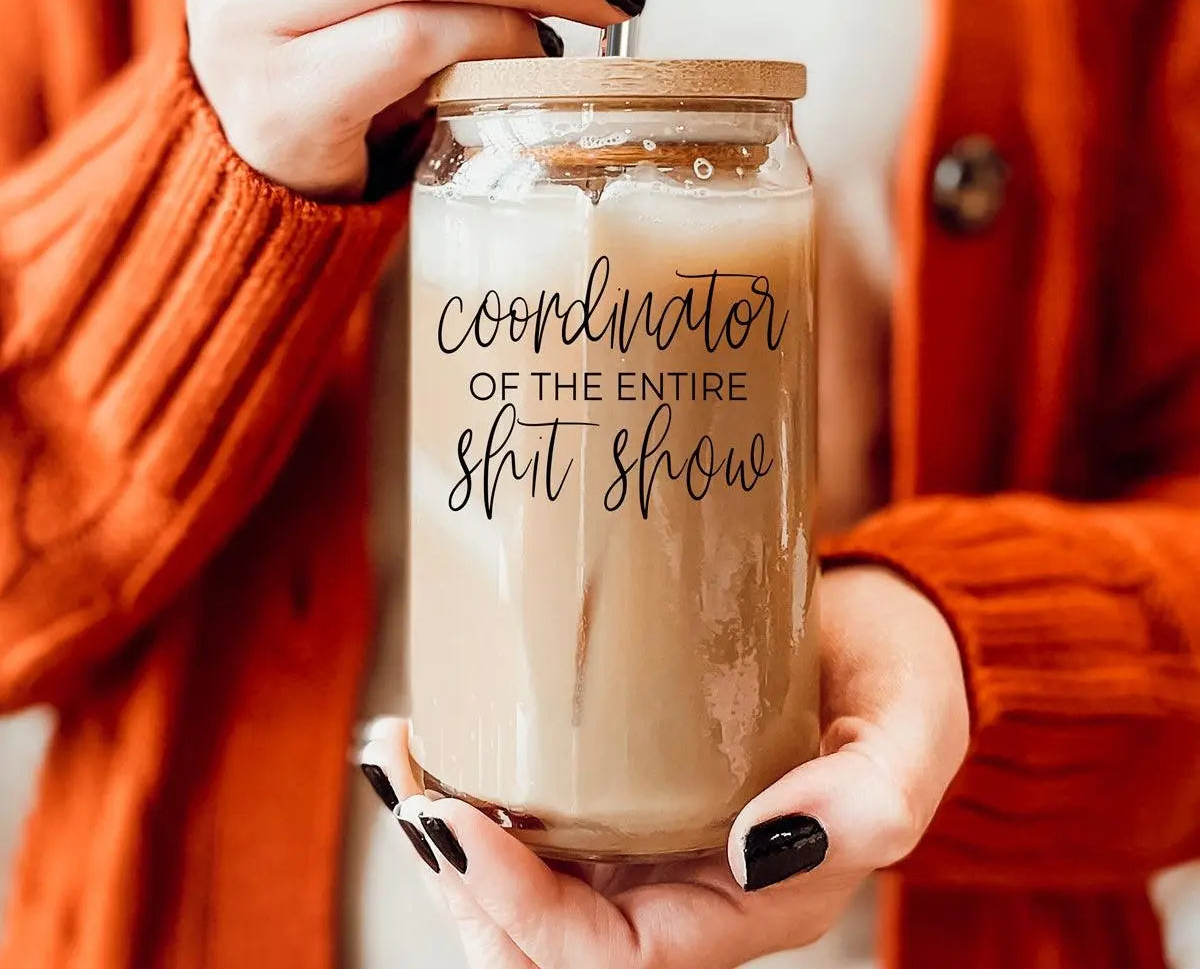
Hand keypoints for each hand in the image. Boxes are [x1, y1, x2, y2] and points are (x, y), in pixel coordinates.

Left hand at [361, 567, 969, 967]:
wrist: (878, 636)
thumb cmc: (899, 687)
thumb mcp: (910, 736)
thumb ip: (868, 799)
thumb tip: (758, 849)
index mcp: (747, 902)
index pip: (615, 954)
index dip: (523, 914)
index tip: (455, 826)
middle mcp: (683, 884)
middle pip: (545, 939)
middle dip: (462, 883)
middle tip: (410, 789)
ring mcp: (646, 835)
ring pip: (524, 883)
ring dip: (449, 836)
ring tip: (396, 755)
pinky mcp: (625, 780)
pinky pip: (535, 815)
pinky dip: (474, 785)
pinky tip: (434, 733)